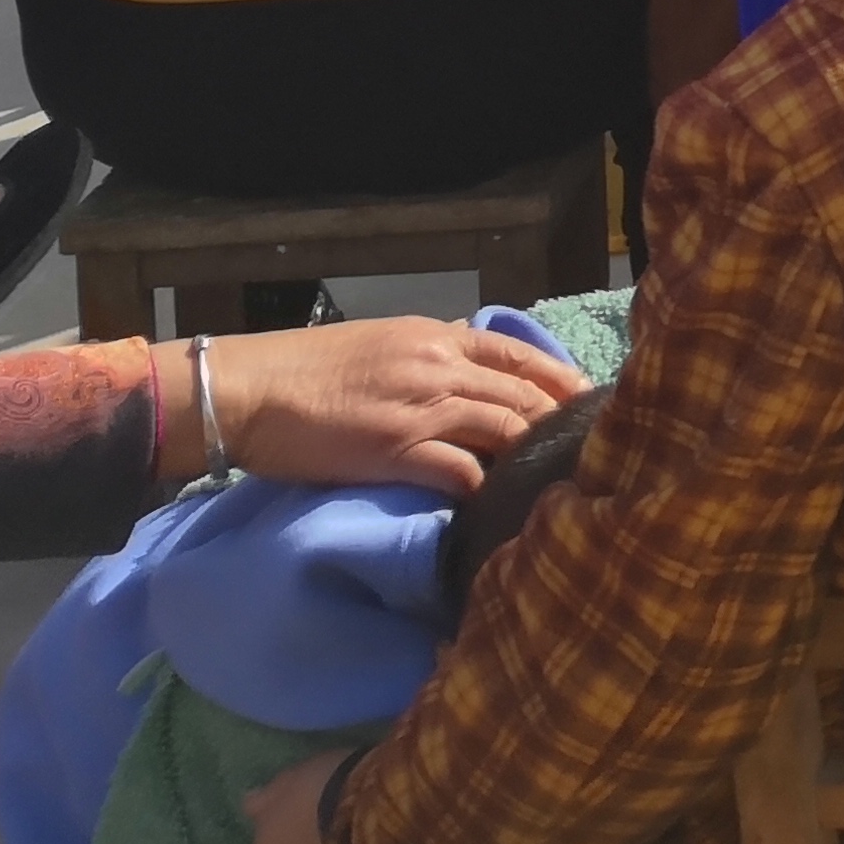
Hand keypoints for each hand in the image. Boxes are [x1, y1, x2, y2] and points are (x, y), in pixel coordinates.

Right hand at [189, 318, 582, 497]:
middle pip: (524, 394)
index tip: (592, 400)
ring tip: (558, 481)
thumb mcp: (383, 343)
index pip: (519, 356)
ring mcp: (422, 408)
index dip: (561, 379)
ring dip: (533, 456)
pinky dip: (486, 488)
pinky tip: (500, 504)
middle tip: (592, 448)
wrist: (251, 389)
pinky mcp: (398, 449)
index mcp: (438, 338)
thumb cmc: (309, 369)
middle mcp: (440, 367)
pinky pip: (461, 470)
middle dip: (561, 422)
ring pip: (505, 429)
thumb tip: (469, 377)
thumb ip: (431, 356)